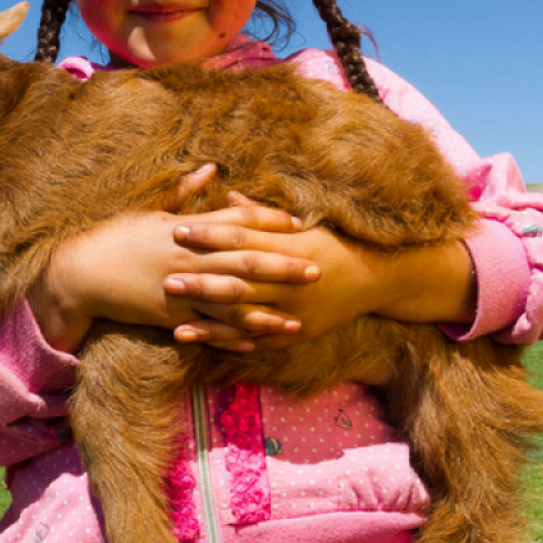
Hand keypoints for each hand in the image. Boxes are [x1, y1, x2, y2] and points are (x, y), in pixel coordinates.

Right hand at [28, 166, 320, 350]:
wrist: (80, 273)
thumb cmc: (114, 236)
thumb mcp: (149, 208)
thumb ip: (185, 191)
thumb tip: (212, 168)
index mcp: (187, 229)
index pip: (238, 221)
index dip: (270, 222)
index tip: (299, 224)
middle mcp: (190, 259)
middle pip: (247, 263)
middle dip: (284, 267)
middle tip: (317, 270)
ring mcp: (182, 290)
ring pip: (234, 304)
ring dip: (268, 312)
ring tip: (297, 319)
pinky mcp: (172, 316)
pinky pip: (210, 330)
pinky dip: (234, 337)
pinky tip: (258, 343)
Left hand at [165, 197, 475, 351]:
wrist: (376, 279)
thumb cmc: (336, 244)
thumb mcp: (303, 225)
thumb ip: (262, 216)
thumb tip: (229, 196)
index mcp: (289, 248)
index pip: (242, 239)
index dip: (209, 235)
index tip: (179, 230)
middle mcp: (290, 283)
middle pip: (238, 282)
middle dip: (201, 282)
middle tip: (166, 280)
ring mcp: (293, 312)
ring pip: (245, 319)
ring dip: (210, 324)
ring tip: (176, 327)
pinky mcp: (296, 333)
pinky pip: (259, 340)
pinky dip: (232, 344)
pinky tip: (208, 346)